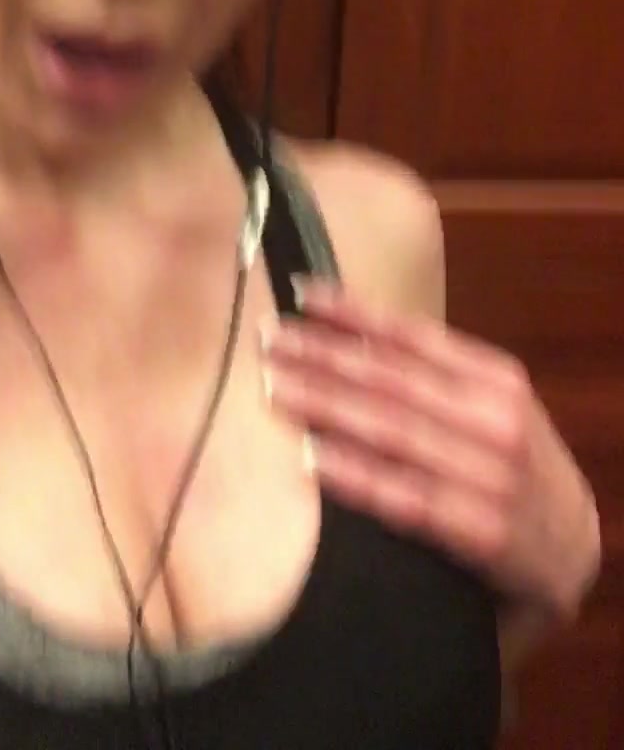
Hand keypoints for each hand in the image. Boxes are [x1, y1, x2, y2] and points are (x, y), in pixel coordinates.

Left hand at [260, 279, 599, 619]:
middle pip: (393, 379)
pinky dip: (356, 476)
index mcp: (496, 378)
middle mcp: (496, 419)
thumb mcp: (490, 407)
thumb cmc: (515, 467)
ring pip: (393, 431)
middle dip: (324, 355)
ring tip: (274, 387)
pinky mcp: (483, 533)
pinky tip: (311, 459)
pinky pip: (406, 498)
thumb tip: (347, 340)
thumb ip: (436, 377)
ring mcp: (492, 476)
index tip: (301, 295)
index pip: (413, 336)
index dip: (354, 313)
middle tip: (269, 339)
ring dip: (327, 406)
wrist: (574, 550)